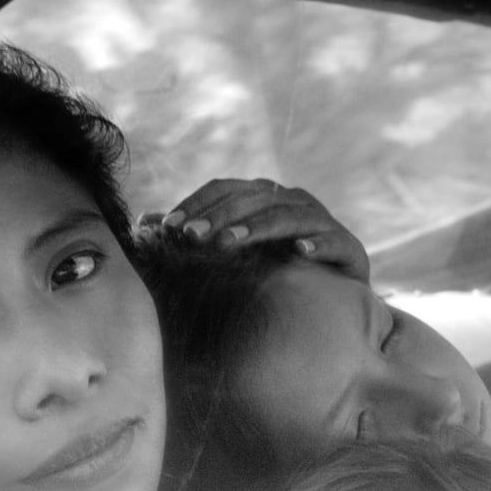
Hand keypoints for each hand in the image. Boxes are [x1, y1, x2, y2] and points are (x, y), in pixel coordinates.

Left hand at [138, 178, 369, 281]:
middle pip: (253, 197)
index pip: (224, 188)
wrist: (331, 302)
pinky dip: (317, 245)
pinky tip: (298, 254)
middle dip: (219, 216)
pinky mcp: (349, 248)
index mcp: (262, 196)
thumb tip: (142, 223)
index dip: (196, 203)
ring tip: (229, 244)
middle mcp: (292, 201)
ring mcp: (322, 222)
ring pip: (288, 215)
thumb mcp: (229, 254)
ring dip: (257, 227)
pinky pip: (333, 240)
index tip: (167, 227)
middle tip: (190, 238)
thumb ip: (192, 235)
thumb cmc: (271, 271)